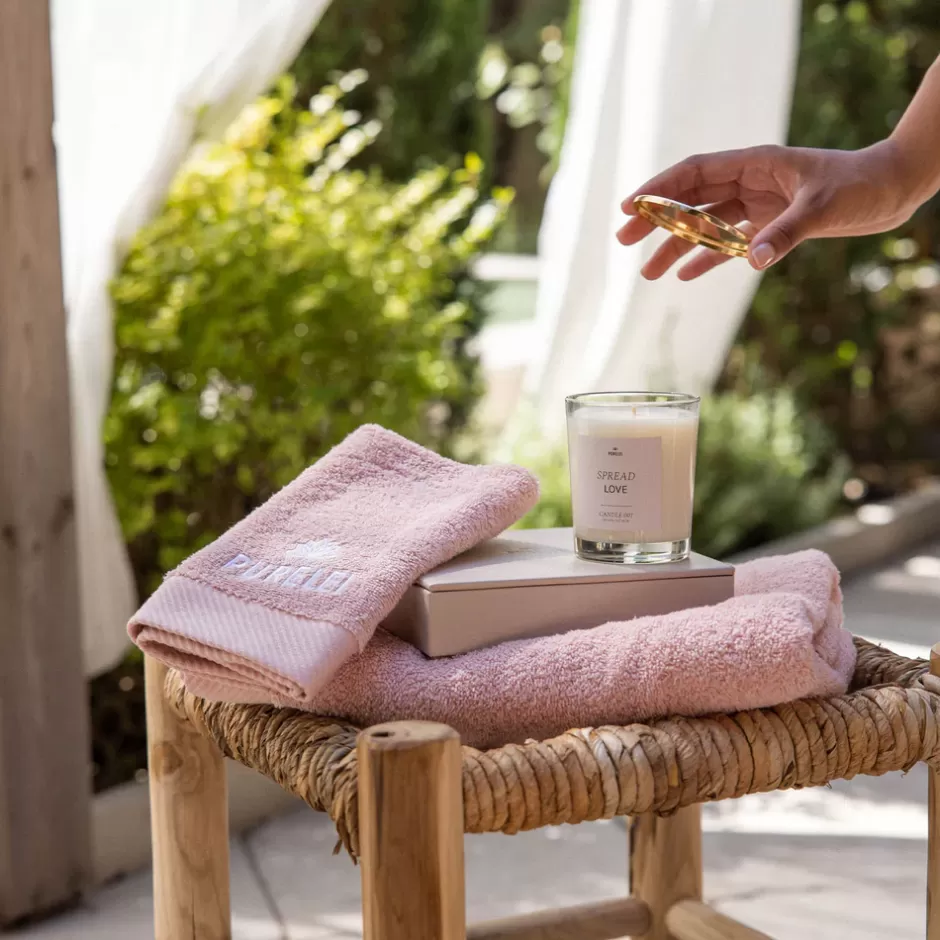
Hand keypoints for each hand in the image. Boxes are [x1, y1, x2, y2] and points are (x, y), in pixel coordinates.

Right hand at [616, 140, 914, 279]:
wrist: (890, 191)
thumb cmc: (859, 186)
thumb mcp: (822, 208)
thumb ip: (784, 233)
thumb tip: (751, 261)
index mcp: (754, 164)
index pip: (694, 174)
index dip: (659, 189)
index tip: (630, 207)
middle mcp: (749, 181)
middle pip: (690, 199)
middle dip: (655, 220)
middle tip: (623, 240)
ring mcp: (757, 203)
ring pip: (704, 225)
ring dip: (675, 247)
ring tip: (648, 274)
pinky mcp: (768, 224)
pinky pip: (728, 243)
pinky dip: (707, 259)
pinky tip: (686, 276)